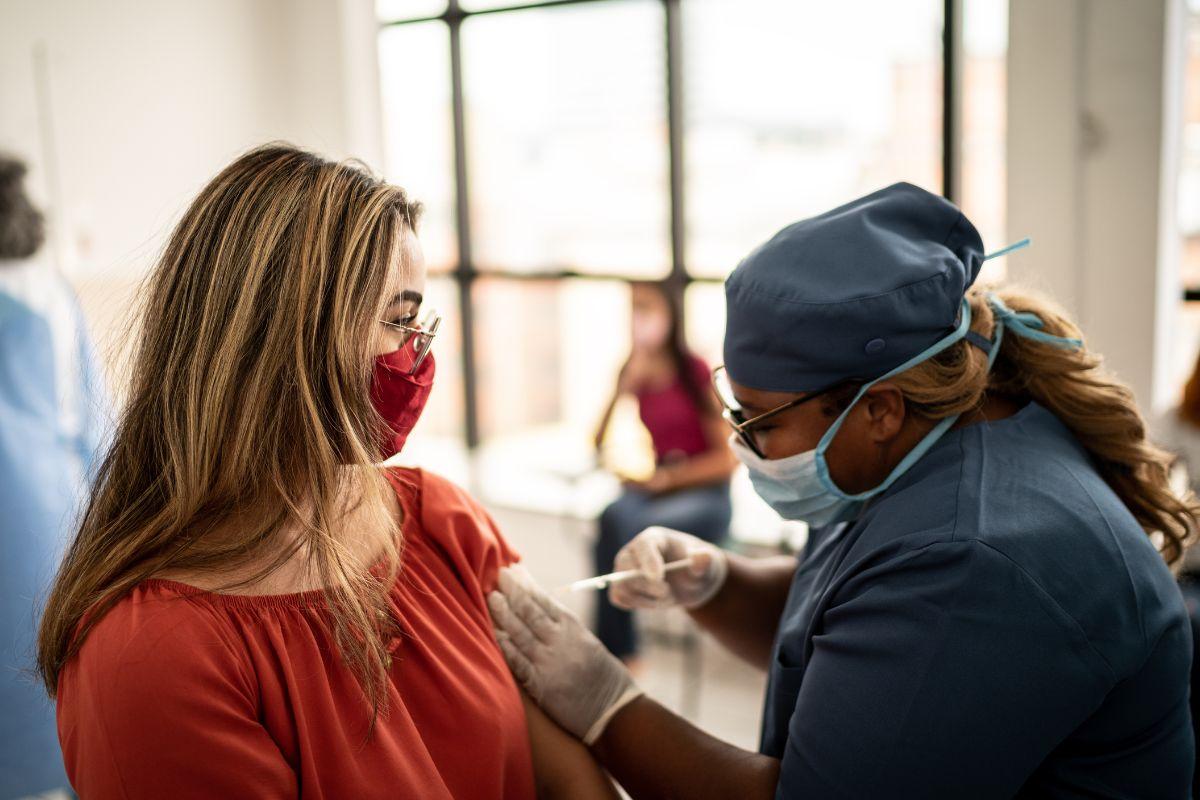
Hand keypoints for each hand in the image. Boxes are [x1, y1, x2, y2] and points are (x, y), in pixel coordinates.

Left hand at [488, 566, 642, 744]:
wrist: (614, 712)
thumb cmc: (604, 677)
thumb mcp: (589, 644)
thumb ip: (565, 630)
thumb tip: (541, 611)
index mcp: (575, 629)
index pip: (545, 600)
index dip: (527, 584)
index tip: (514, 571)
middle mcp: (561, 642)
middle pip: (530, 612)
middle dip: (512, 592)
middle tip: (499, 577)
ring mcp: (549, 663)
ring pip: (520, 633)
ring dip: (503, 614)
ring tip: (491, 599)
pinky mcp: (541, 685)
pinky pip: (517, 662)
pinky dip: (504, 646)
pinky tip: (493, 634)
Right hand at [609, 526, 727, 610]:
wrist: (691, 583)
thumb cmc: (698, 569)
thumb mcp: (707, 565)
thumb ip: (704, 561)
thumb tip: (702, 556)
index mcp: (655, 538)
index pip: (644, 545)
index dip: (648, 560)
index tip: (659, 578)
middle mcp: (634, 551)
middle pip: (626, 565)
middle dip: (647, 584)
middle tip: (668, 593)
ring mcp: (625, 569)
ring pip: (622, 585)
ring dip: (646, 598)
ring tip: (667, 598)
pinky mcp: (623, 586)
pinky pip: (619, 597)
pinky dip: (636, 604)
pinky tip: (654, 602)